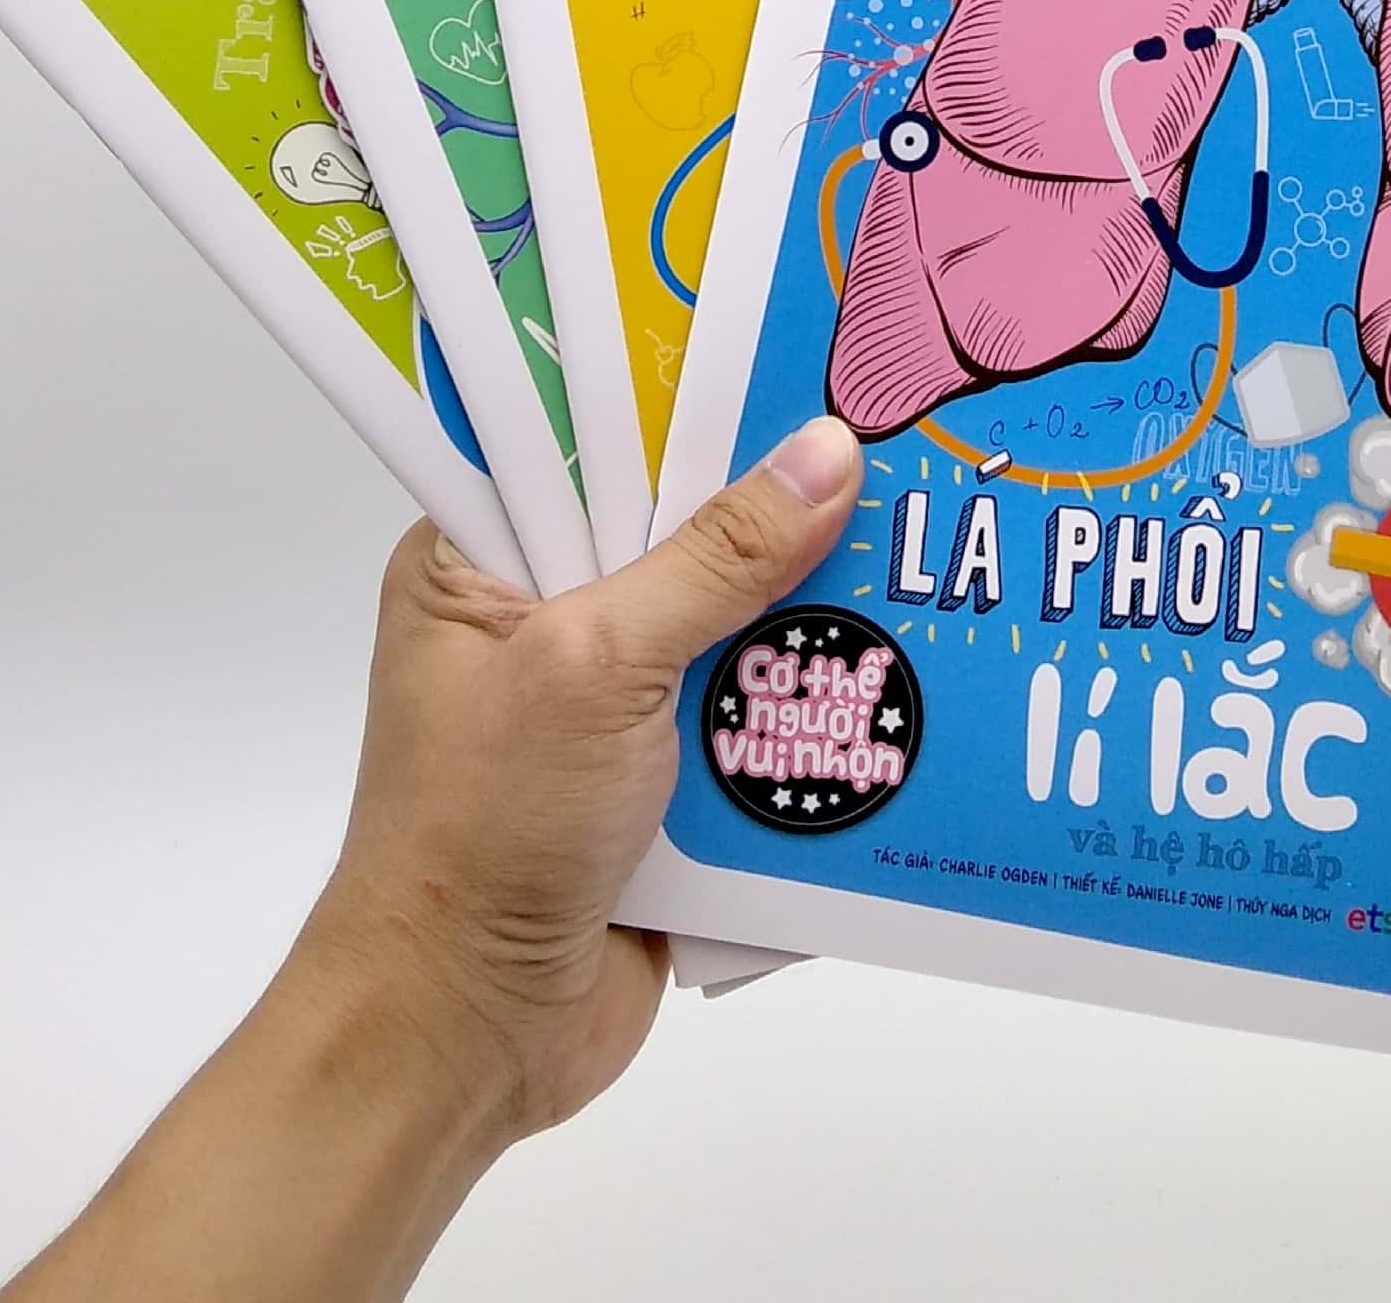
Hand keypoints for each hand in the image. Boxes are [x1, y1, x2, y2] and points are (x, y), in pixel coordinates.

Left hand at [294, 413, 862, 1166]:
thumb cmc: (480, 833)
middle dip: (779, 516)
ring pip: (733, 632)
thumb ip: (716, 558)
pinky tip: (909, 680)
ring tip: (927, 558)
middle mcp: (543, 621)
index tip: (796, 354)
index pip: (593, 442)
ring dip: (811, 625)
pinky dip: (813, 717)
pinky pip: (754, 725)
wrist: (464, 1037)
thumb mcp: (597, 662)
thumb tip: (824, 455)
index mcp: (481, 561)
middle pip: (682, 533)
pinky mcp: (663, 789)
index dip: (689, 402)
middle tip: (895, 449)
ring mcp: (606, 709)